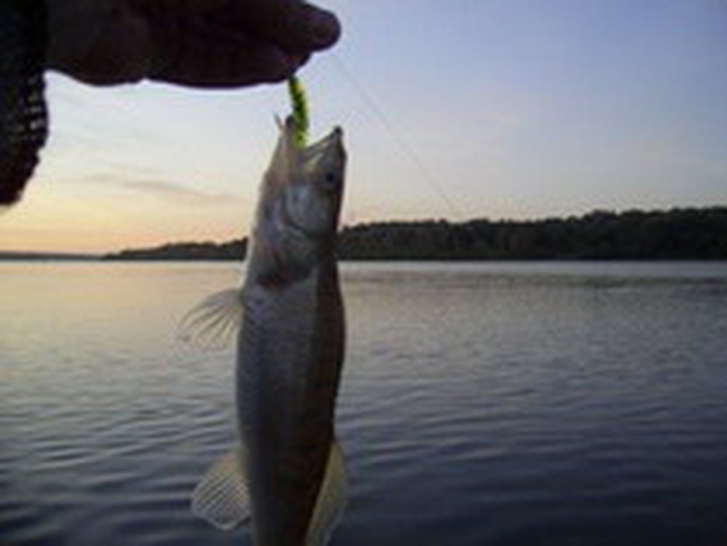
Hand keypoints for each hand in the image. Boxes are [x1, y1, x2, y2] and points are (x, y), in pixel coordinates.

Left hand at [45, 0, 340, 86]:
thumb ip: (275, 6)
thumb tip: (328, 32)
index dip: (284, 1)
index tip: (319, 20)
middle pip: (235, 6)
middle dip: (277, 25)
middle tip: (316, 45)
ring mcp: (150, 11)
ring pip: (217, 36)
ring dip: (261, 51)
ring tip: (297, 63)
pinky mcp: (140, 52)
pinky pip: (196, 61)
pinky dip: (234, 68)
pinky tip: (271, 70)